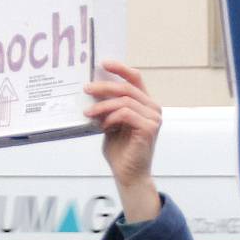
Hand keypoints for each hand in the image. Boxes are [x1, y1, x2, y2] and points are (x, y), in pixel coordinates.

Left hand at [83, 60, 160, 224]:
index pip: (135, 79)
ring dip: (102, 105)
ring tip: (88, 114)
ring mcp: (154, 118)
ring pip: (124, 100)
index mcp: (146, 104)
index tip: (103, 63)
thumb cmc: (120, 152)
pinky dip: (111, 117)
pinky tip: (103, 126)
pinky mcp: (149, 128)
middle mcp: (153, 108)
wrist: (128, 175)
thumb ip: (108, 108)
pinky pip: (126, 113)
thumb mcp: (111, 124)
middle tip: (86, 89)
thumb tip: (91, 91)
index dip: (120, 68)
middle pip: (127, 87)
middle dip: (103, 87)